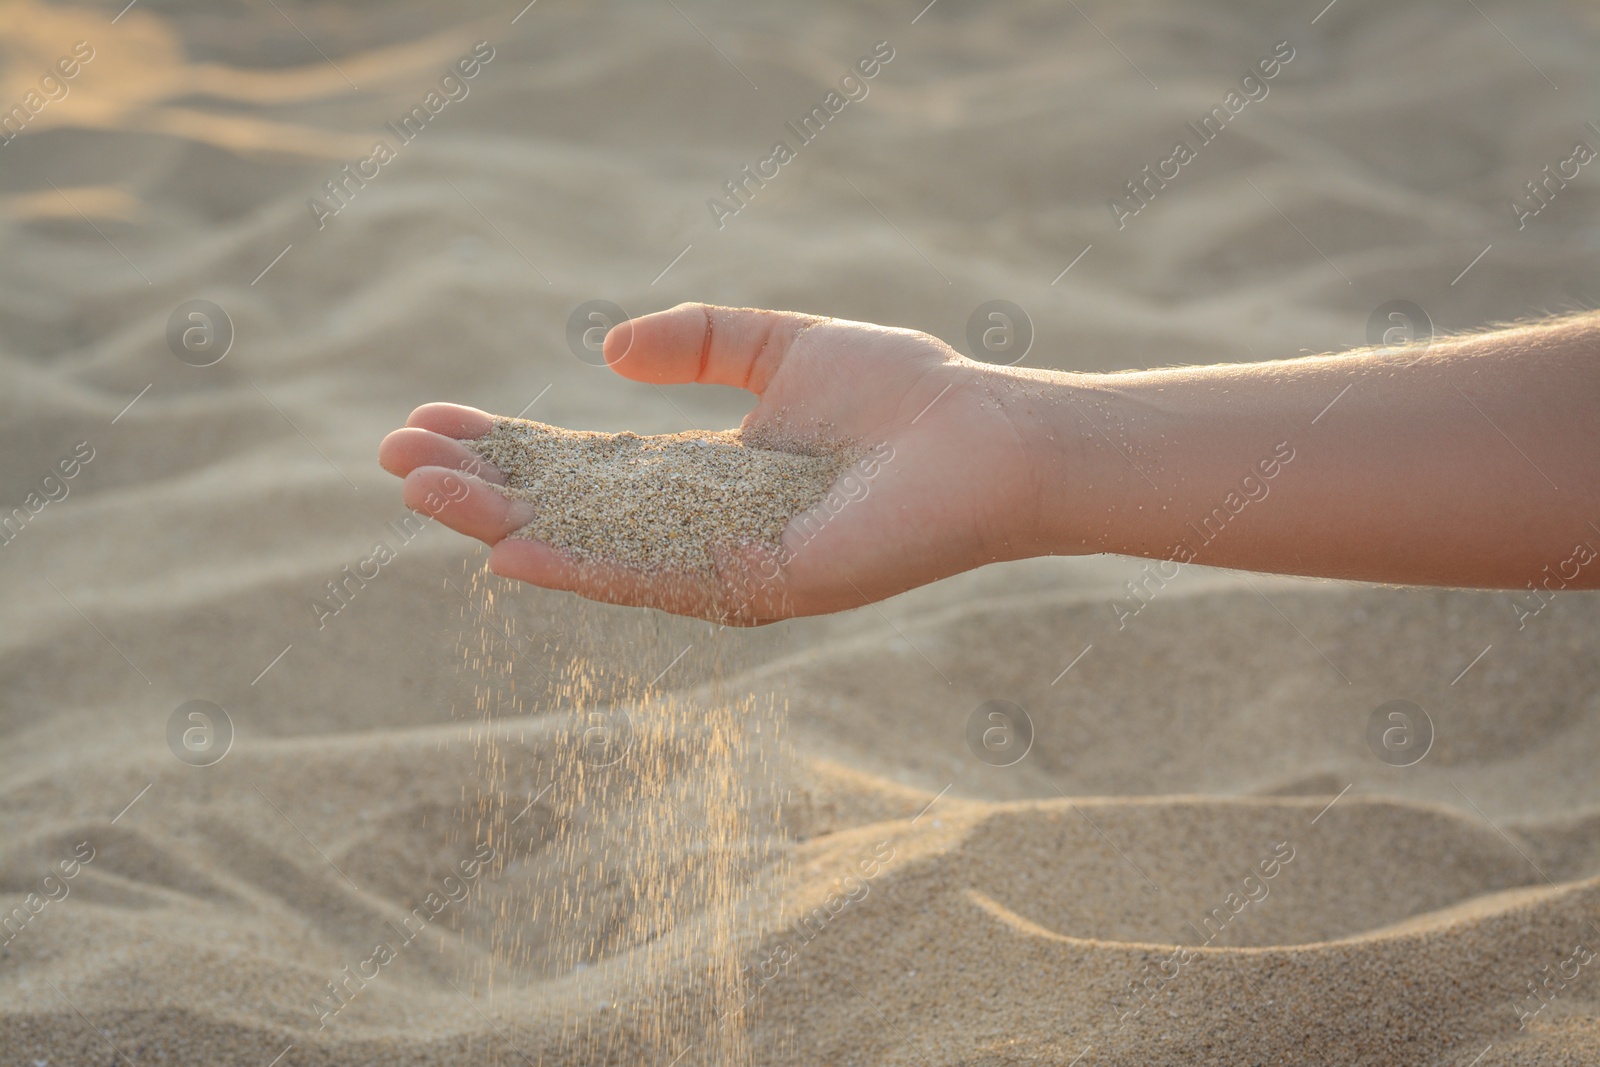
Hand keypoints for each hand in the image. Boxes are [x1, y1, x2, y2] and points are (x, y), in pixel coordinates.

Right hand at [378, 303, 1067, 622]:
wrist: (985, 436)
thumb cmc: (899, 391)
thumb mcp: (778, 344)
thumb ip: (697, 343)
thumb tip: (606, 350)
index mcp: (700, 477)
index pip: (581, 467)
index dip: (506, 447)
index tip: (426, 424)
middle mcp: (698, 530)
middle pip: (568, 510)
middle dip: (481, 486)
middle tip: (392, 459)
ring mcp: (721, 566)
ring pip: (592, 549)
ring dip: (503, 521)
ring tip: (420, 493)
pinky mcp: (755, 587)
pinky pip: (653, 580)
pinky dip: (578, 567)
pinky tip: (507, 548)